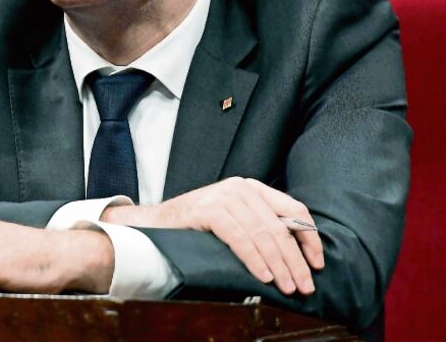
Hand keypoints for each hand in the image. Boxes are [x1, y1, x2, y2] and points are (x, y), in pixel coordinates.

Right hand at [101, 177, 323, 295]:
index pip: (294, 209)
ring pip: (263, 234)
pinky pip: (240, 238)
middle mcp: (241, 187)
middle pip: (280, 226)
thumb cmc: (199, 228)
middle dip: (296, 260)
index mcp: (252, 188)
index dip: (309, 238)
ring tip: (287, 287)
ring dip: (279, 265)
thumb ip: (261, 227)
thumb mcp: (236, 221)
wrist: (156, 224)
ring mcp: (224, 196)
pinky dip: (255, 260)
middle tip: (305, 285)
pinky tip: (263, 277)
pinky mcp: (209, 209)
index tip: (317, 263)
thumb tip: (297, 257)